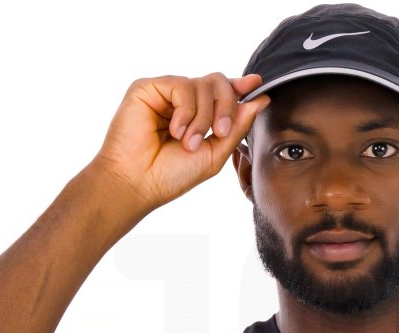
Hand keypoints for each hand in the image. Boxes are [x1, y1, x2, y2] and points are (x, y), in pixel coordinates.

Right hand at [89, 72, 271, 214]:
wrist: (137, 184)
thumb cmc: (170, 176)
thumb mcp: (214, 153)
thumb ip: (236, 127)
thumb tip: (261, 100)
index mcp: (197, 115)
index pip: (221, 91)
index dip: (239, 86)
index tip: (256, 84)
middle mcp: (181, 101)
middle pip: (217, 82)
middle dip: (226, 106)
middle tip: (219, 132)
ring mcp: (164, 93)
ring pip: (202, 84)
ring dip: (203, 118)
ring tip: (187, 142)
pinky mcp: (147, 88)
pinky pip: (182, 84)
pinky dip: (186, 110)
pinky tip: (175, 130)